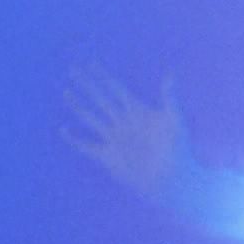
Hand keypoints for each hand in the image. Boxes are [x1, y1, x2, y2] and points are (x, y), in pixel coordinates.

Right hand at [62, 66, 183, 198]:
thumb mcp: (175, 121)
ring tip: (66, 92)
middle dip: (87, 84)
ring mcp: (115, 138)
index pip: (116, 89)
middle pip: (100, 98)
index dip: (103, 76)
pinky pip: (86, 145)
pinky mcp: (108, 156)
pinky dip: (75, 138)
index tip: (90, 63)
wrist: (172, 179)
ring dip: (78, 105)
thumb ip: (169, 99)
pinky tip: (64, 129)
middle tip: (72, 70)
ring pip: (91, 117)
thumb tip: (169, 75)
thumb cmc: (179, 150)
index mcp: (138, 112)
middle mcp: (124, 122)